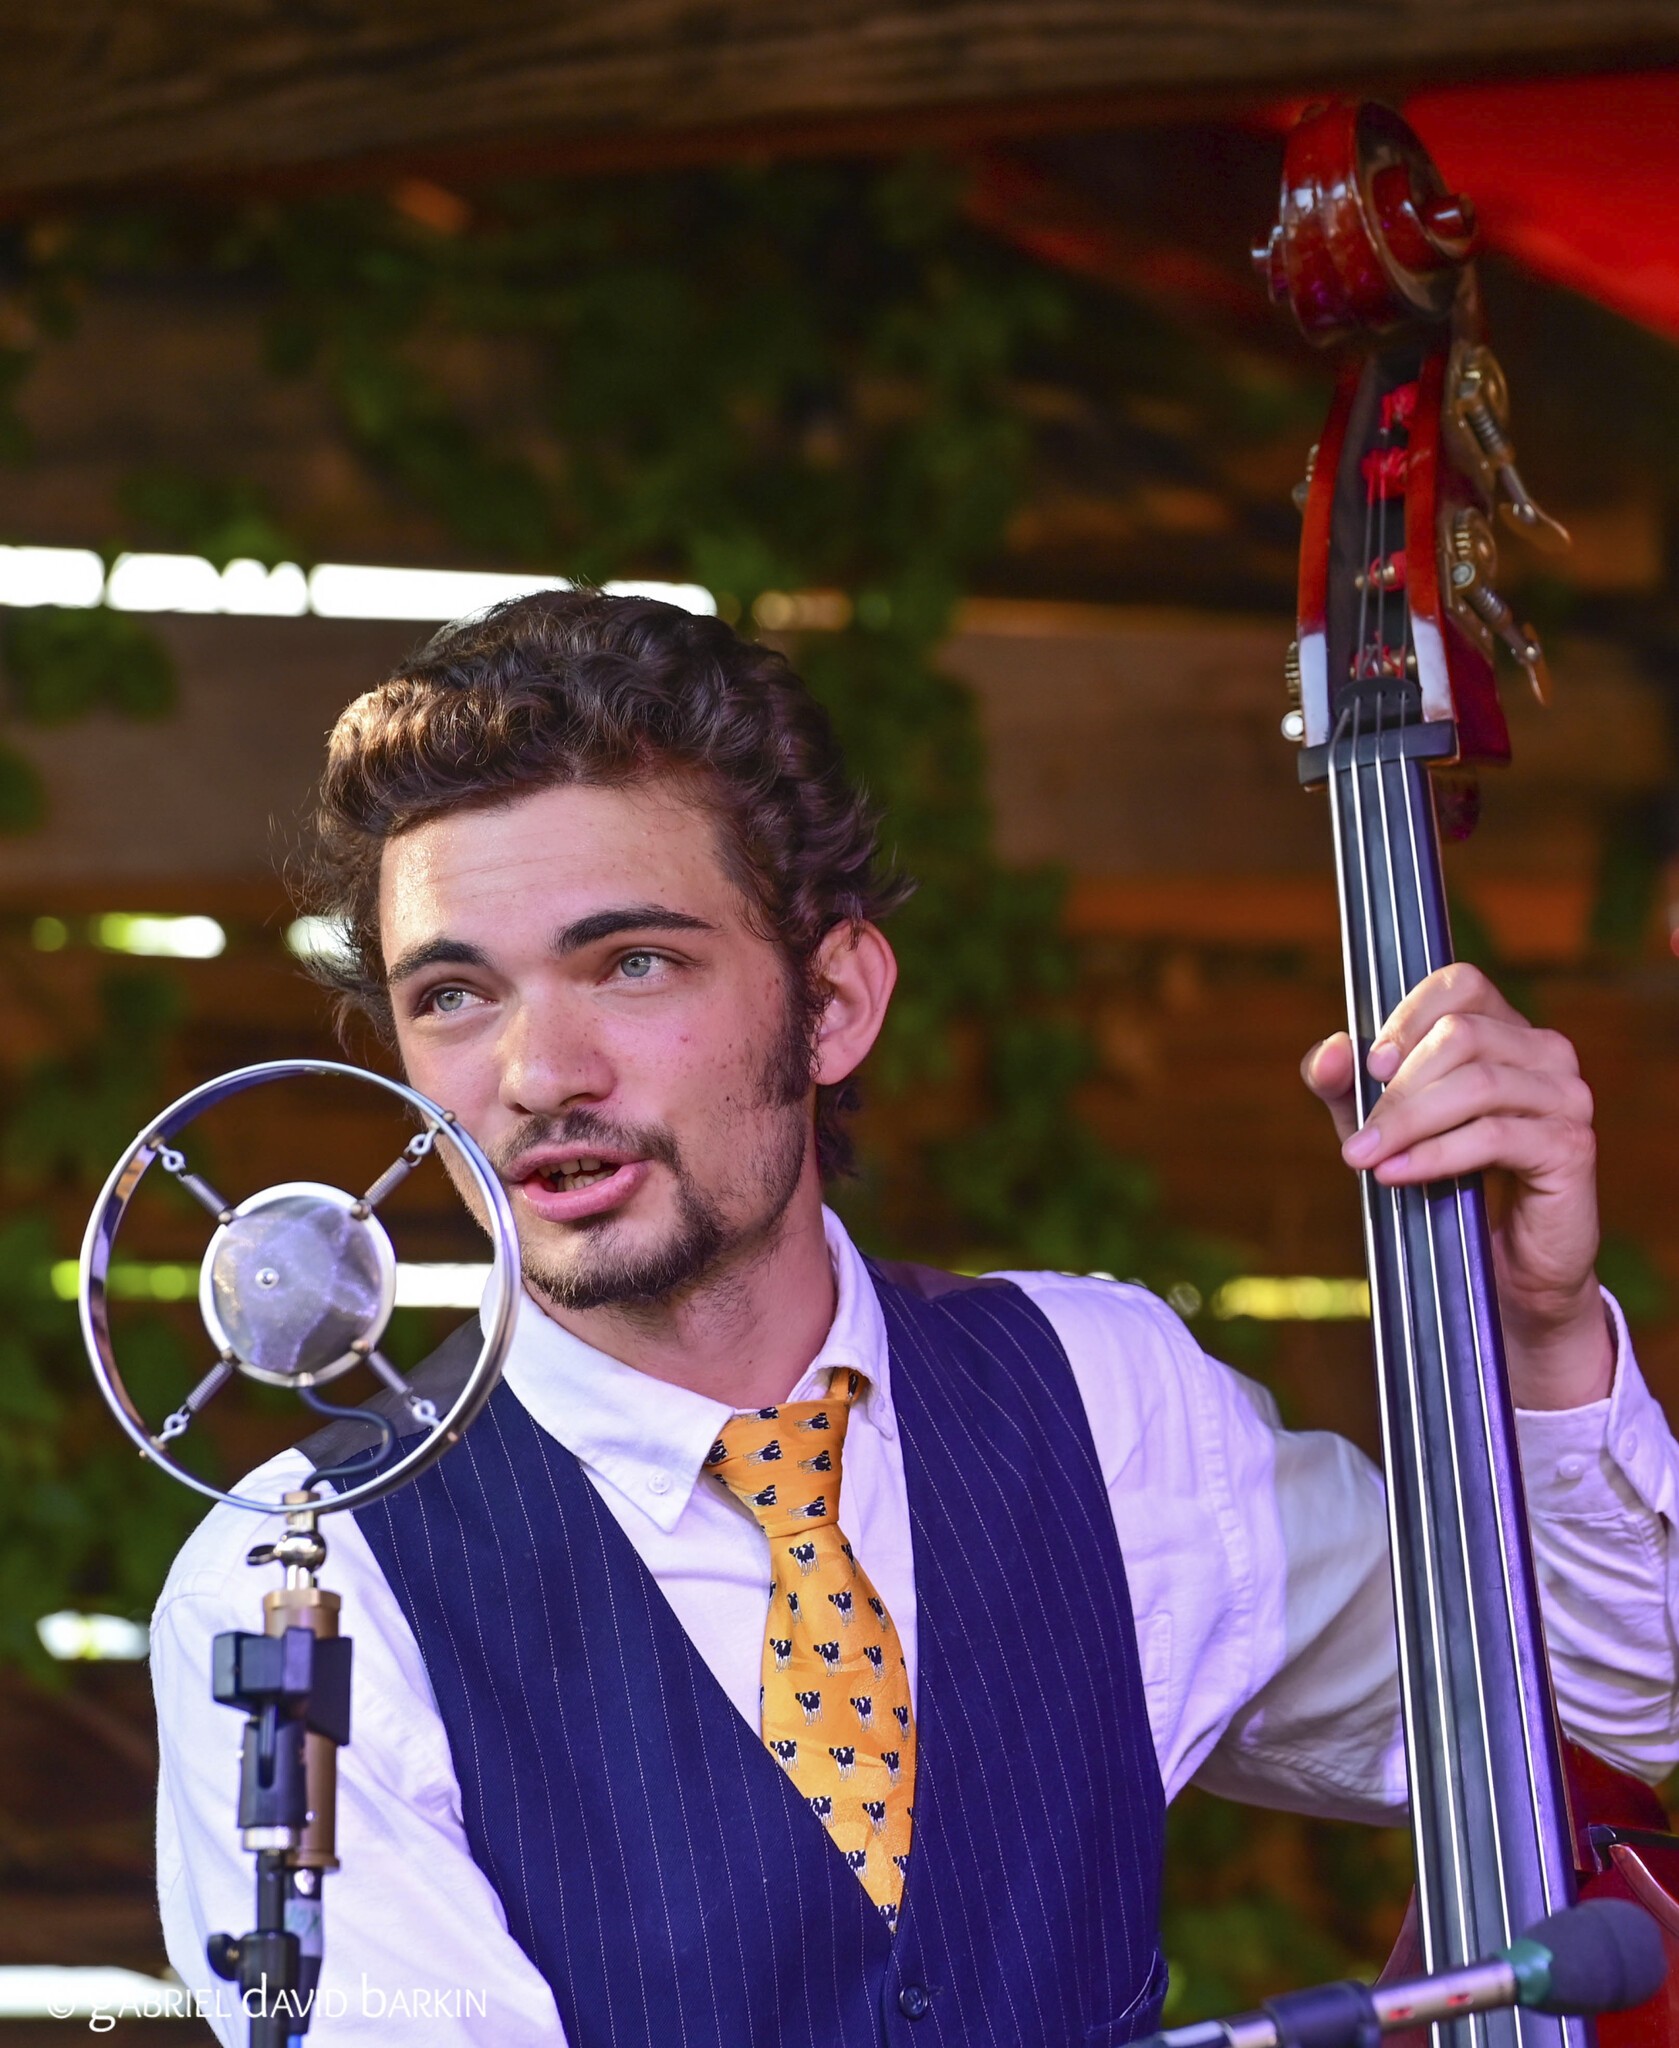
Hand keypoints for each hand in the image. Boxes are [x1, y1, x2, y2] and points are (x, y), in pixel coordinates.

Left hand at [1302, 963, 1612, 1409]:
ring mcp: (1565, 1096)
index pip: (1460, 985)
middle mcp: (1544, 1052)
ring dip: (1409, 1122)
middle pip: (1462, 1036)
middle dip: (1397, 1089)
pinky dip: (1435, 1154)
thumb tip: (1333, 1051)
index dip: (1408, 1018)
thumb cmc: (1442, 1181)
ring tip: (1366, 1158)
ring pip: (1477, 1083)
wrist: (1504, 1268)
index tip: (1370, 1066)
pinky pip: (1494, 1136)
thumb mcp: (1381, 1126)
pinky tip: (1397, 1173)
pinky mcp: (1570, 1146)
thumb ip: (1347, 1086)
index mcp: (1504, 1029)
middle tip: (1358, 1139)